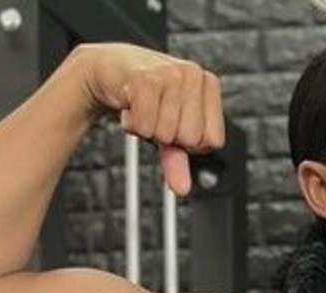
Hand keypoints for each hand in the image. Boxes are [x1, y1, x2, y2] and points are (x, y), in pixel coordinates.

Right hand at [77, 44, 225, 196]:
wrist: (112, 69)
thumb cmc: (147, 96)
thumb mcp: (169, 128)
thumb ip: (178, 160)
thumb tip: (182, 189)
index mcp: (208, 84)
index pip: (212, 141)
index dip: (190, 142)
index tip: (176, 123)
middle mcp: (193, 75)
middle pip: (190, 139)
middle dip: (167, 136)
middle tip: (156, 113)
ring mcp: (171, 74)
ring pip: (165, 134)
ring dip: (147, 128)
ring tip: (144, 107)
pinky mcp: (146, 79)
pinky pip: (144, 126)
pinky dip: (132, 123)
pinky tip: (132, 105)